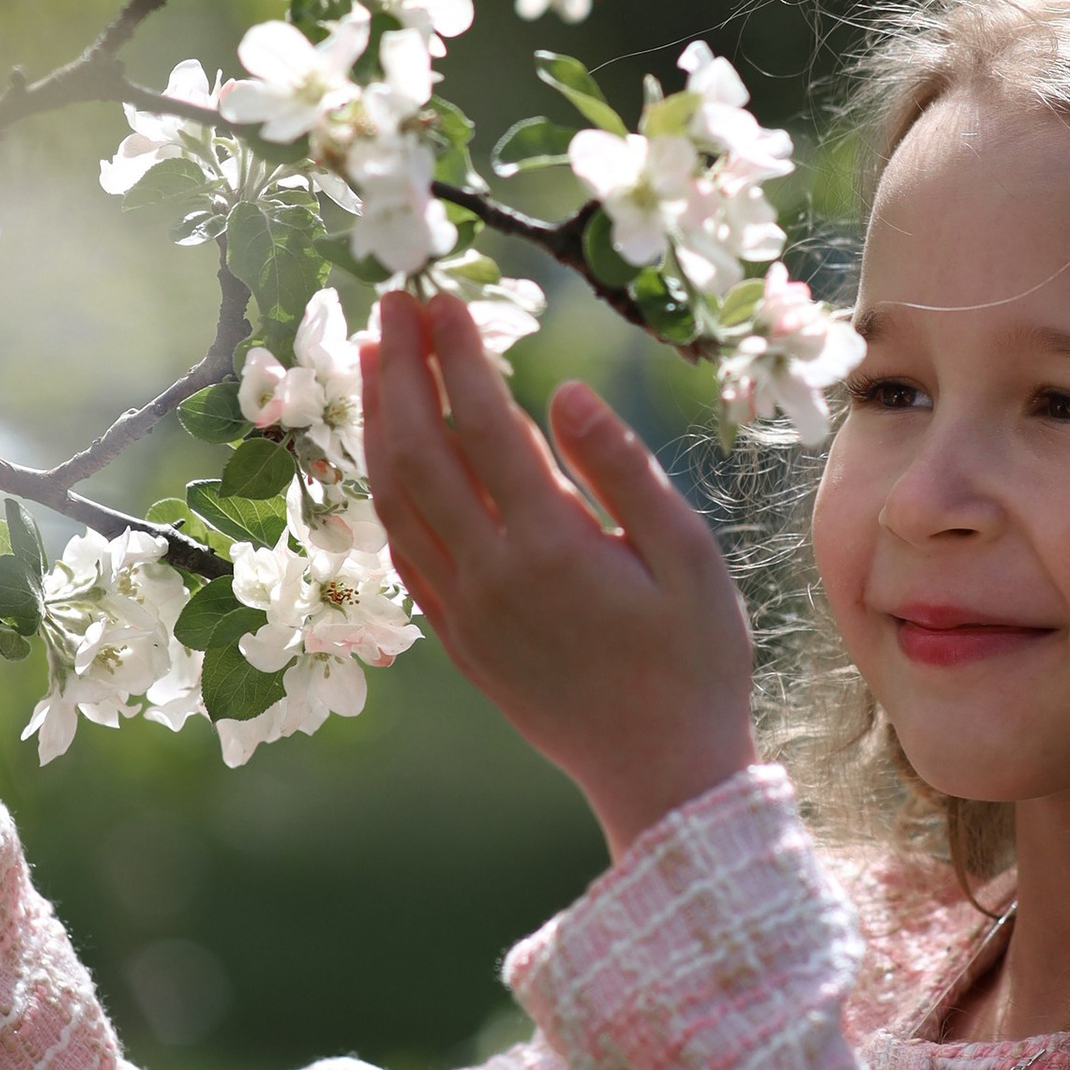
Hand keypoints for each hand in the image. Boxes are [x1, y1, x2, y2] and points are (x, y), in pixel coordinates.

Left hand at [360, 290, 755, 860]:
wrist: (662, 774)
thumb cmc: (694, 660)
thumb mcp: (687, 557)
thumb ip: (622, 469)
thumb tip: (563, 390)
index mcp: (551, 546)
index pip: (483, 424)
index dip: (457, 353)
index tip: (442, 295)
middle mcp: (489, 576)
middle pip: (419, 451)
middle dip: (401, 368)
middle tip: (393, 298)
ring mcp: (462, 612)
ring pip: (395, 500)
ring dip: (378, 422)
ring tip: (374, 357)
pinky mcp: (456, 640)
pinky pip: (401, 550)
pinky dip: (385, 490)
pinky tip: (388, 453)